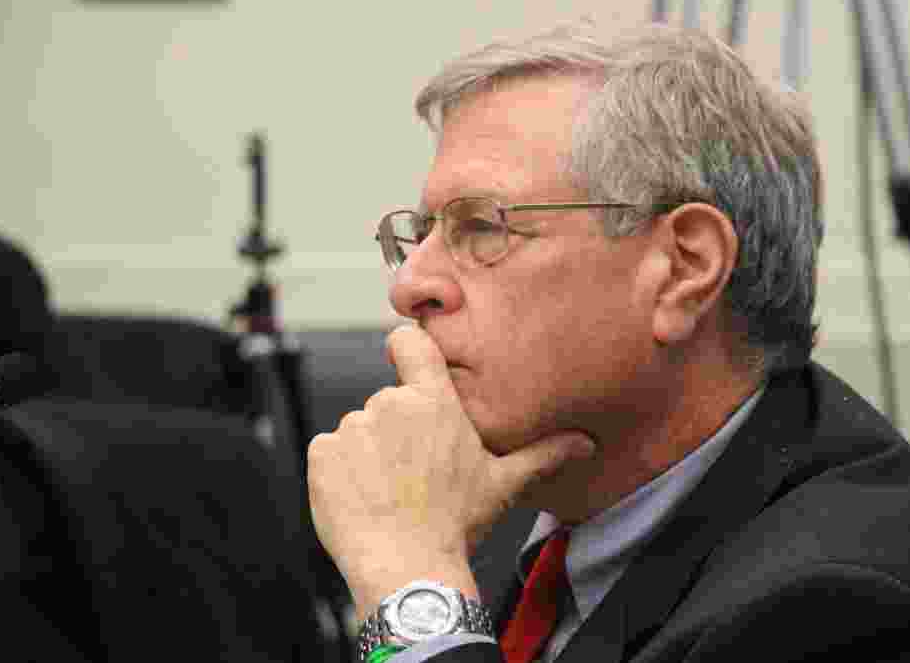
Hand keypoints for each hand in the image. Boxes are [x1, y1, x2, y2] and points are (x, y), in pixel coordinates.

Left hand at [306, 324, 594, 615]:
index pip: (408, 342)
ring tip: (390, 492)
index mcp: (433, 401)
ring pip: (360, 430)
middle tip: (414, 472)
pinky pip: (331, 453)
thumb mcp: (503, 483)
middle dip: (398, 430)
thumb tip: (585, 443)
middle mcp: (389, 404)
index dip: (406, 348)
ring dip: (369, 453)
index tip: (408, 362)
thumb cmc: (457, 523)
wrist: (407, 567)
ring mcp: (353, 428)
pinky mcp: (323, 454)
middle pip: (389, 402)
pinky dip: (341, 472)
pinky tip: (363, 498)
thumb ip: (543, 453)